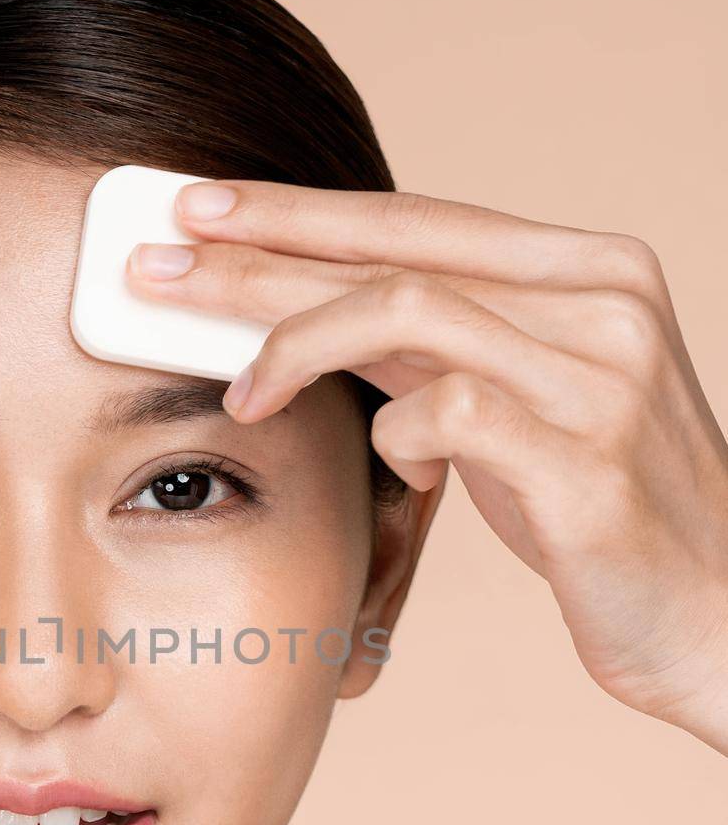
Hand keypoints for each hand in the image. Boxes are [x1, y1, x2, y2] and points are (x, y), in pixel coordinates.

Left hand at [126, 182, 727, 755]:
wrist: (722, 616)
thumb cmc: (604, 514)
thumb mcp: (516, 410)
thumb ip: (432, 354)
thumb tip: (307, 314)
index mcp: (587, 272)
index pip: (416, 218)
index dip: (298, 212)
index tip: (198, 208)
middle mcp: (602, 302)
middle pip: (397, 247)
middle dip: (261, 253)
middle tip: (154, 266)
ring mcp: (602, 376)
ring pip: (410, 309)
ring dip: (298, 343)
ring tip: (240, 393)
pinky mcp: (589, 463)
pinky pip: (448, 416)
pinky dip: (396, 438)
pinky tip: (397, 469)